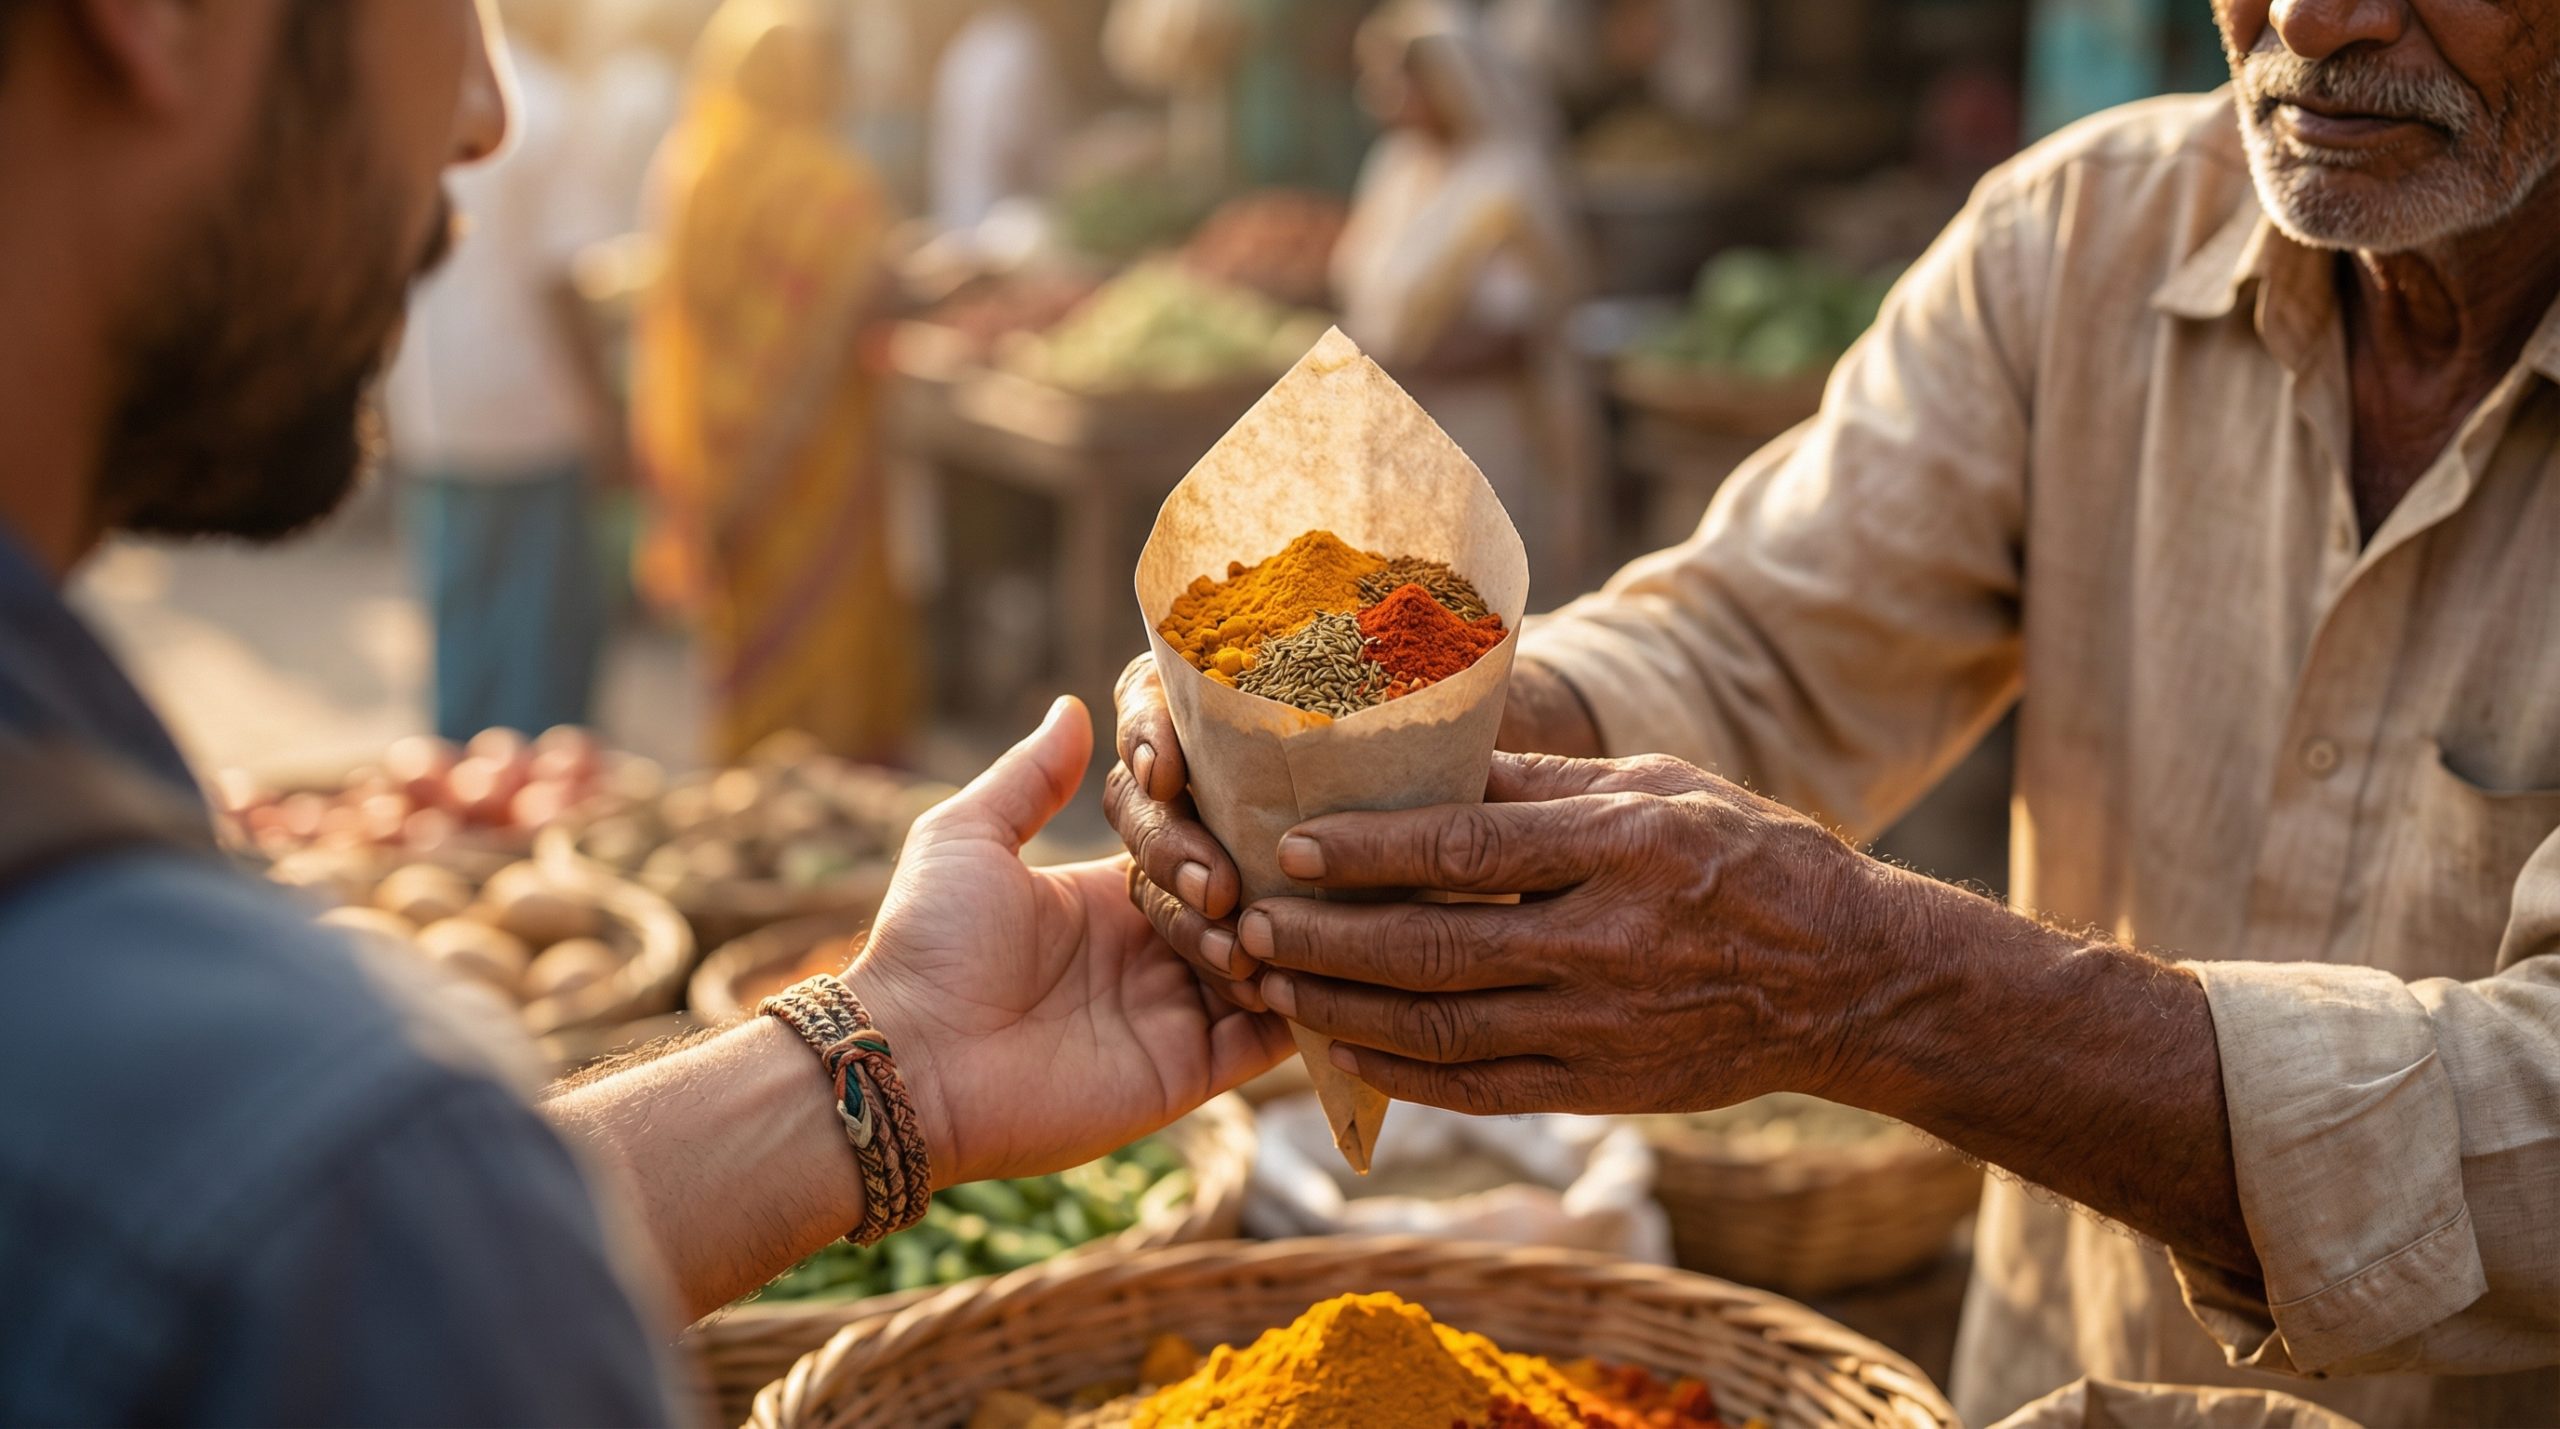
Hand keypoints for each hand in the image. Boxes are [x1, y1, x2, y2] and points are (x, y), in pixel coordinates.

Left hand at [847, 697, 1292, 1185]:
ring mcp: (1172, 1015)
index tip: (1191, 805)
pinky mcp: (1187, 1073)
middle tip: (1214, 886)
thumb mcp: (967, 837)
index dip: (1195, 824)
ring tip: (1239, 927)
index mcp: (1104, 897)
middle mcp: (1147, 953)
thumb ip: (1028, 776)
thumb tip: (1074, 705)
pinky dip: (1290, 1008)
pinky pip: (1266, 1041)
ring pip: (1261, 961)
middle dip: (1232, 882)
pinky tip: (1281, 973)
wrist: (913, 1060)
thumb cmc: (927, 944)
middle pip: (1233, 899)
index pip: (1187, 843)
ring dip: (1262, 937)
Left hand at [1230, 751, 1907, 1116]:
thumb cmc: (1749, 858)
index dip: (1370, 853)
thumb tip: (1427, 760)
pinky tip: (1348, 1055)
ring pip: (1445, 1030)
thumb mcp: (1659, 788)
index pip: (1468, 852)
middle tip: (1248, 930)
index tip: (1291, 846)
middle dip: (1328, 945)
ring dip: (1345, 1015)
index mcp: (1621, 850)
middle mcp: (1607, 944)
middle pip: (1437, 950)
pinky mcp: (1604, 1090)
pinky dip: (1407, 1077)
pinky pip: (1484, 1091)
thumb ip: (1543, 786)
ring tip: (1271, 990)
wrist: (1849, 981)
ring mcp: (1604, 1028)